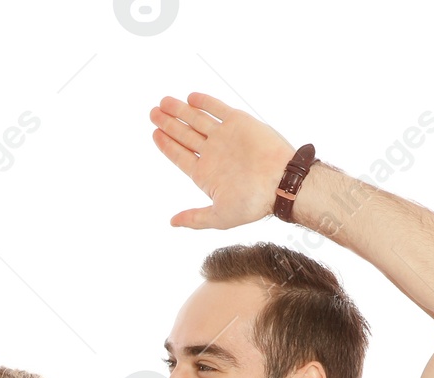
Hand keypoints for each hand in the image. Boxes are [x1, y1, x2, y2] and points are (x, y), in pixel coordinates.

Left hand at [148, 93, 296, 229]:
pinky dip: (204, 103)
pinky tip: (190, 98)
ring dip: (180, 111)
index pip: (179, 156)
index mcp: (205, 174)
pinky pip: (218, 109)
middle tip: (152, 112)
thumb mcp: (218, 217)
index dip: (166, 144)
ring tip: (163, 102)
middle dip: (168, 123)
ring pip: (197, 120)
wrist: (281, 183)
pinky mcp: (239, 123)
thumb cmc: (253, 203)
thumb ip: (194, 218)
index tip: (154, 133)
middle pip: (184, 135)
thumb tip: (173, 222)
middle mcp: (213, 153)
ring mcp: (225, 137)